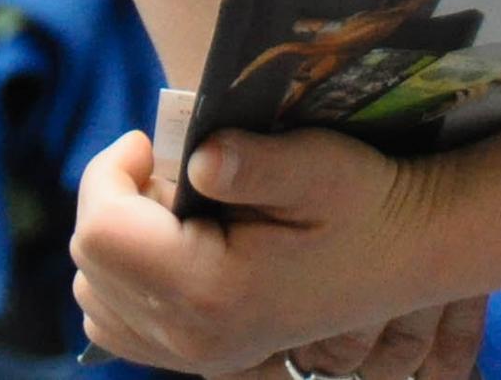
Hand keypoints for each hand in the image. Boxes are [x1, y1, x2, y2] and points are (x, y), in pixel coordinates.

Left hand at [70, 126, 480, 378]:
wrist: (410, 252)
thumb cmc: (366, 201)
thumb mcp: (320, 166)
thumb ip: (254, 163)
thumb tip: (196, 159)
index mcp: (213, 293)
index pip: (99, 234)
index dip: (109, 173)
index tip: (150, 143)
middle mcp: (195, 341)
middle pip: (90, 264)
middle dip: (112, 202)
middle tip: (166, 170)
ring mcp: (198, 359)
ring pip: (96, 298)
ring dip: (117, 241)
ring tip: (173, 208)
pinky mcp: (203, 358)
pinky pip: (122, 323)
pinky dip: (127, 279)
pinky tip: (175, 244)